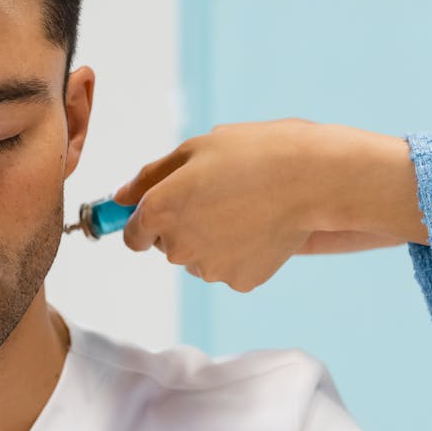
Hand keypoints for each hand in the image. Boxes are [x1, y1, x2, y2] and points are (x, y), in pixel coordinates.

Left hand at [115, 119, 426, 291]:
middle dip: (181, 226)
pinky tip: (258, 227)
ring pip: (197, 258)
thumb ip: (149, 177)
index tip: (167, 208)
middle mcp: (176, 247)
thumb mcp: (192, 150)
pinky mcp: (239, 280)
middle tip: (216, 197)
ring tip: (242, 208)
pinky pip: (228, 267)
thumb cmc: (249, 154)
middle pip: (165, 246)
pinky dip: (238, 252)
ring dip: (209, 240)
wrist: (311, 178)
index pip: (131, 235)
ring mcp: (209, 268)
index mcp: (157, 212)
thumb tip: (120, 198)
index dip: (146, 221)